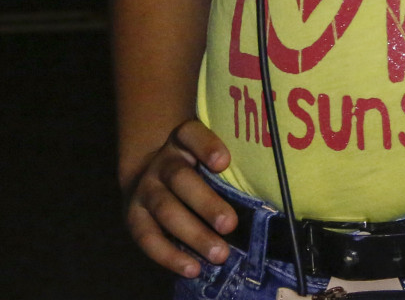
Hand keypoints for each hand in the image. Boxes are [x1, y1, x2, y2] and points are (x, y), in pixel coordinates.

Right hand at [123, 120, 235, 278]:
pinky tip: (192, 268)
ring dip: (193, 234)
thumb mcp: (209, 153)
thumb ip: (232, 164)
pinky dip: (169, 255)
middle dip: (206, 203)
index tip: (224, 162)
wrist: (151, 173)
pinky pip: (147, 238)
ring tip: (219, 254)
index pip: (191, 134)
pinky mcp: (134, 216)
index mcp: (182, 140)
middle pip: (181, 179)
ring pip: (166, 210)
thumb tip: (270, 187)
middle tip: (230, 224)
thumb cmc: (198, 165)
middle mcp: (162, 163)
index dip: (206, 146)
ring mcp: (145, 190)